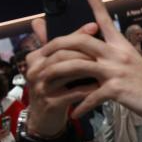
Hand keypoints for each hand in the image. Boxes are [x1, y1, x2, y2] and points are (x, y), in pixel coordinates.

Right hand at [25, 20, 100, 137]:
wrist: (45, 118)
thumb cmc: (57, 88)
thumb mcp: (59, 66)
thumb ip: (69, 46)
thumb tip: (92, 24)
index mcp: (35, 57)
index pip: (57, 41)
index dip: (77, 34)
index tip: (95, 26)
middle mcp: (34, 70)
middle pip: (62, 55)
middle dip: (85, 52)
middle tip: (105, 51)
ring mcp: (41, 87)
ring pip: (67, 72)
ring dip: (88, 70)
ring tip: (106, 67)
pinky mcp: (51, 103)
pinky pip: (74, 93)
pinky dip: (89, 89)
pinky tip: (102, 87)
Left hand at [28, 0, 141, 129]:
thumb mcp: (132, 64)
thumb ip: (114, 57)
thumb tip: (98, 54)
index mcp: (121, 46)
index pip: (107, 21)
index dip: (97, 5)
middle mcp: (117, 54)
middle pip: (80, 41)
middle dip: (55, 45)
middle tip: (41, 53)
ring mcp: (116, 71)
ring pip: (77, 65)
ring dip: (56, 74)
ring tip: (44, 84)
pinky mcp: (117, 89)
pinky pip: (90, 95)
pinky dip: (80, 106)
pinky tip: (74, 113)